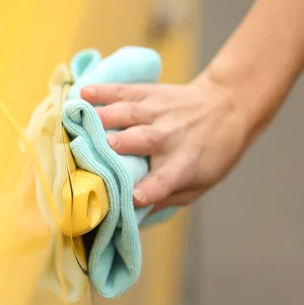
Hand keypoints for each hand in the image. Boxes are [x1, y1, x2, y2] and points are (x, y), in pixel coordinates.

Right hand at [80, 74, 252, 211]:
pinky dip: (102, 91)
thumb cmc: (211, 153)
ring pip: (126, 114)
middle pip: (140, 141)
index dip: (148, 190)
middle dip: (116, 146)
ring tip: (75, 123)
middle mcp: (169, 137)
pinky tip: (83, 94)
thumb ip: (167, 198)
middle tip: (90, 153)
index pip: (164, 181)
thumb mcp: (200, 184)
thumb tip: (132, 214)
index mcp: (183, 165)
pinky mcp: (151, 93)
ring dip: (101, 118)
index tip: (133, 198)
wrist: (227, 106)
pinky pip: (124, 91)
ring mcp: (158, 112)